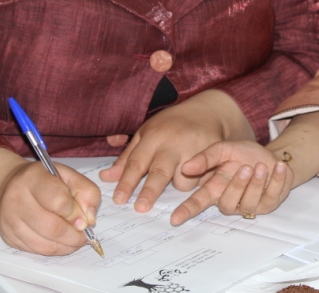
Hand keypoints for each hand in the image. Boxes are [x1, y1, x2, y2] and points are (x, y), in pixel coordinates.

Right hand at [0, 148, 100, 254]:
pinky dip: (55, 250)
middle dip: (74, 235)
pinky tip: (62, 243)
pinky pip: (36, 250)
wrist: (8, 186)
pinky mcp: (9, 237)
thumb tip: (89, 219)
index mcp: (33, 178)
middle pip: (52, 227)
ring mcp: (10, 220)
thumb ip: (86, 192)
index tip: (84, 219)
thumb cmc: (44, 180)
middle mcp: (17, 199)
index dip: (75, 213)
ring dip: (67, 245)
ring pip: (44, 244)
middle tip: (84, 234)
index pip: (58, 200)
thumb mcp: (68, 175)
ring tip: (76, 240)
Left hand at [99, 89, 252, 212]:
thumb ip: (127, 157)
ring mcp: (195, 149)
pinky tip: (197, 171)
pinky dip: (197, 181)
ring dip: (178, 184)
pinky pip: (202, 180)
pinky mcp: (213, 156)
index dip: (127, 182)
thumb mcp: (146, 134)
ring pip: (183, 181)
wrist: (207, 111)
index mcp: (154, 136)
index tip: (118, 200)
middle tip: (140, 208)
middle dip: (150, 191)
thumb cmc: (171, 125)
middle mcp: (173, 143)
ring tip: (180, 171)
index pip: (137, 162)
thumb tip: (105, 178)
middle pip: (160, 172)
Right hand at [170, 141, 292, 225]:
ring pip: (249, 204)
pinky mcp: (268, 204)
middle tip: (245, 168)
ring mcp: (250, 205)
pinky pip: (272, 196)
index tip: (174, 219)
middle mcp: (231, 200)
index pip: (198, 202)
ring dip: (257, 183)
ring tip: (260, 166)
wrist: (269, 156)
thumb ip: (205, 158)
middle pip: (227, 204)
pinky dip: (276, 180)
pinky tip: (277, 166)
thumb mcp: (223, 149)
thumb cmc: (242, 155)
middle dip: (237, 186)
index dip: (186, 211)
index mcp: (215, 188)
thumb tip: (185, 168)